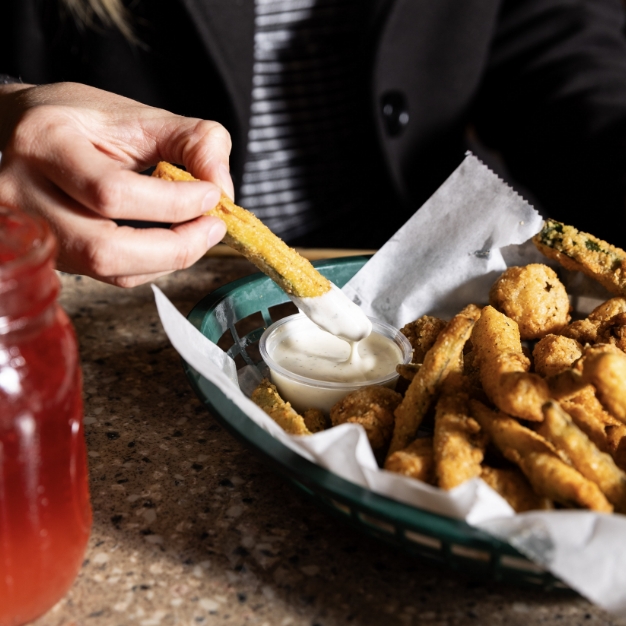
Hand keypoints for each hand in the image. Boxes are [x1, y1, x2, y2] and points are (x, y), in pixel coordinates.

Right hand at [0, 82, 233, 286]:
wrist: (19, 134)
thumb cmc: (79, 123)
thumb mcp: (136, 115)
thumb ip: (192, 140)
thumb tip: (222, 187)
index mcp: (44, 143)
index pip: (112, 192)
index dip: (173, 202)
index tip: (213, 195)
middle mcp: (24, 193)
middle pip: (104, 249)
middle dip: (175, 247)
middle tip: (212, 228)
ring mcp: (32, 231)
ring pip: (107, 270)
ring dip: (167, 260)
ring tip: (197, 234)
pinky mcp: (52, 254)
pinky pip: (109, 276)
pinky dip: (151, 264)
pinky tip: (169, 243)